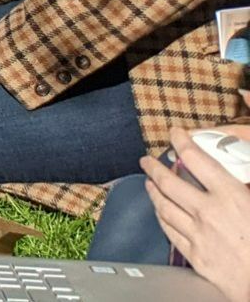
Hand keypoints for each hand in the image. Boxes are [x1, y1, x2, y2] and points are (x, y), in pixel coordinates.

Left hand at [141, 127, 249, 301]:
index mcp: (230, 196)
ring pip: (164, 206)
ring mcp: (197, 234)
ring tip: (148, 182)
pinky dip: (161, 217)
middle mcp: (208, 212)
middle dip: (154, 168)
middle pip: (170, 183)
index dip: (183, 142)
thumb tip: (241, 176)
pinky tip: (159, 211)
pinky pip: (169, 231)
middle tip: (147, 160)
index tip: (175, 133)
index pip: (198, 160)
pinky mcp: (194, 254)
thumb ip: (246, 186)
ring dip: (153, 192)